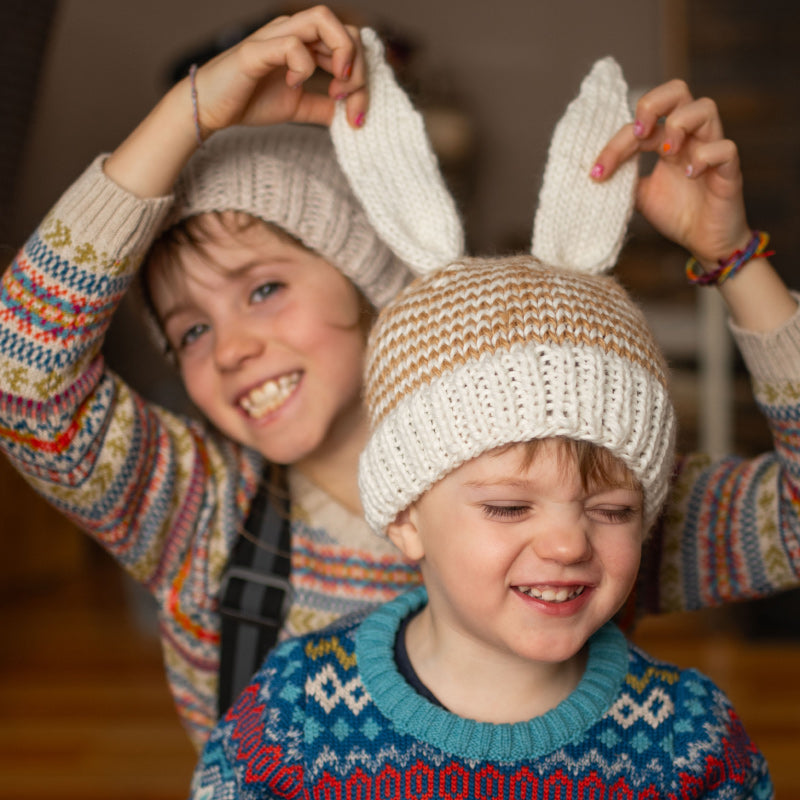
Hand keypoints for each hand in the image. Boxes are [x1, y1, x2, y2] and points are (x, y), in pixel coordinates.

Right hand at [191, 5, 367, 133]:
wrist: (210, 108)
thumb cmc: (249, 100)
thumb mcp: (298, 107)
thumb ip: (324, 107)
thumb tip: (350, 116)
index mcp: (305, 42)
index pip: (349, 43)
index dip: (363, 76)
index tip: (357, 113)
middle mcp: (293, 31)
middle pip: (344, 29)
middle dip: (359, 68)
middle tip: (348, 102)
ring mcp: (275, 36)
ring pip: (322, 20)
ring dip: (342, 56)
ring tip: (335, 89)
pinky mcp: (257, 49)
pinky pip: (293, 45)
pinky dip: (304, 67)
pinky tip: (293, 86)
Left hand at [592, 79, 750, 265]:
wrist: (705, 241)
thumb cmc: (676, 213)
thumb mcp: (639, 195)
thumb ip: (623, 179)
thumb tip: (594, 173)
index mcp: (666, 140)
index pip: (640, 122)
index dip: (616, 143)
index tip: (597, 172)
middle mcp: (690, 138)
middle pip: (677, 90)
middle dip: (652, 104)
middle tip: (639, 134)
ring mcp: (711, 150)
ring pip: (706, 108)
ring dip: (679, 125)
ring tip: (666, 153)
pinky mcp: (729, 171)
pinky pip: (726, 148)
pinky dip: (705, 156)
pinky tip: (690, 175)